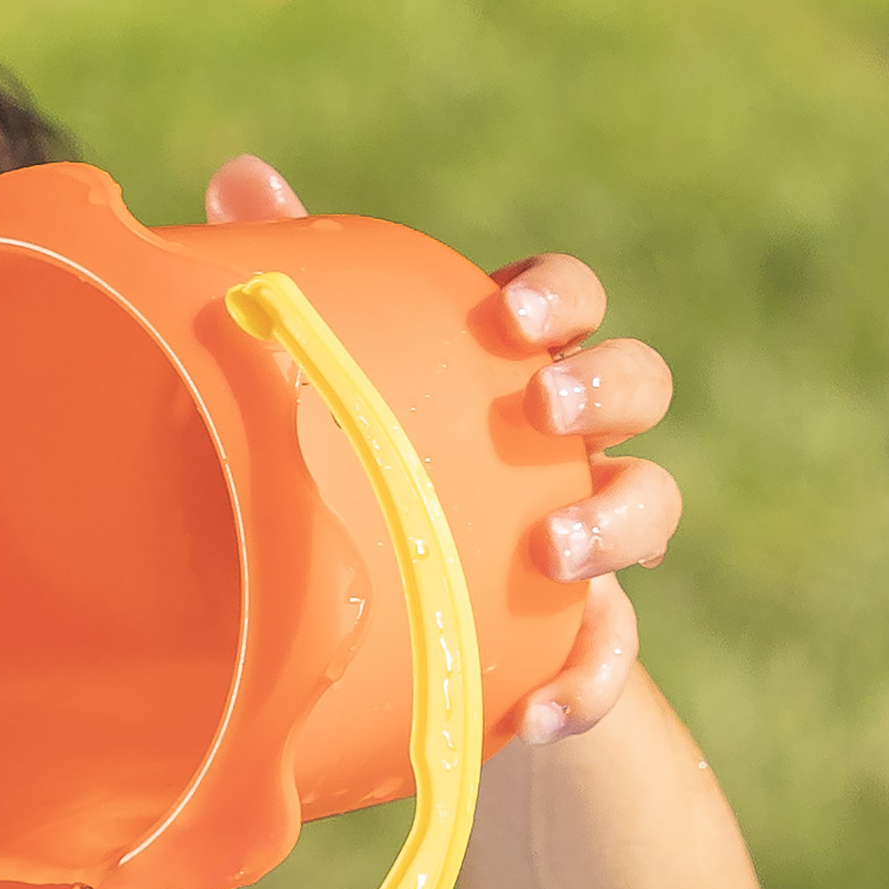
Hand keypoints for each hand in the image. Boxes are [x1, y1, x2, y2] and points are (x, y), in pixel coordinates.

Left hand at [205, 154, 678, 741]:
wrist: (417, 643)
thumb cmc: (381, 479)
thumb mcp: (341, 387)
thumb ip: (306, 285)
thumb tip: (235, 176)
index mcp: (517, 372)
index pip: (569, 305)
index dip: (560, 299)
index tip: (514, 317)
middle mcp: (573, 445)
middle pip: (639, 384)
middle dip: (606, 387)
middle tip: (546, 410)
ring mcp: (591, 539)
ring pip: (653, 504)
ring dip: (617, 519)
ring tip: (551, 548)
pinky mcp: (587, 636)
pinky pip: (614, 660)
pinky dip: (589, 682)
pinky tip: (538, 712)